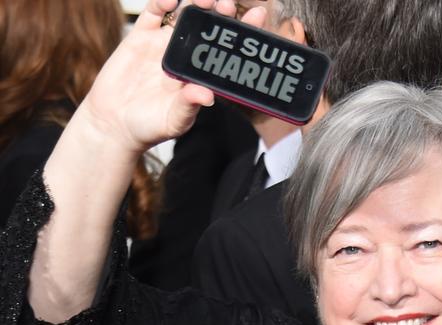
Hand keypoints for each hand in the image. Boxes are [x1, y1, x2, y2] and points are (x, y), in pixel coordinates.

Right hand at [82, 0, 266, 154]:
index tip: (258, 15)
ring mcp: (164, 44)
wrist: (115, 124)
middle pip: (209, 26)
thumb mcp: (174, 120)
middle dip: (221, 11)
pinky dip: (162, 2)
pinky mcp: (140, 37)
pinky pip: (153, 13)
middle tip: (228, 3)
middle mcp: (187, 55)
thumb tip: (207, 95)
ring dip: (197, 2)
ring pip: (185, 14)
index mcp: (201, 74)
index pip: (227, 49)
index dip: (242, 31)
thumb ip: (189, 106)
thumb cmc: (150, 127)